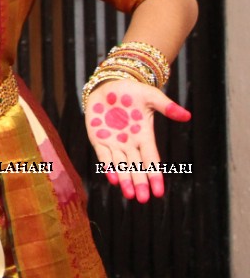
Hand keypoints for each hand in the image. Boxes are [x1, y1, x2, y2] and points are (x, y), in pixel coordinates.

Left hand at [85, 80, 190, 202]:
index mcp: (144, 136)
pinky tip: (112, 178)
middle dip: (140, 183)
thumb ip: (167, 107)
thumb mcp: (151, 97)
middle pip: (136, 167)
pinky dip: (107, 167)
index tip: (159, 192)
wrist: (108, 85)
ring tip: (129, 195)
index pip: (151, 160)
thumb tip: (187, 115)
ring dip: (124, 180)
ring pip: (121, 165)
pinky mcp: (98, 138)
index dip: (155, 176)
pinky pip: (103, 156)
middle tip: (143, 199)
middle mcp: (130, 144)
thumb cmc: (132, 91)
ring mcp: (114, 142)